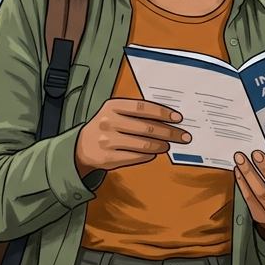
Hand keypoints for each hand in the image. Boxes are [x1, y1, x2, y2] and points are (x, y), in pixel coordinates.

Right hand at [74, 99, 190, 176]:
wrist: (81, 146)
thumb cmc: (104, 126)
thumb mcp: (114, 112)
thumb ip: (135, 112)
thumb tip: (166, 117)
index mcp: (112, 106)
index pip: (143, 107)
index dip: (162, 112)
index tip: (178, 118)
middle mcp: (109, 122)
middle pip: (147, 127)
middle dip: (169, 132)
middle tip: (183, 136)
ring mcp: (108, 140)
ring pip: (144, 144)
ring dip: (161, 145)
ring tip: (168, 145)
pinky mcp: (109, 157)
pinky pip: (136, 156)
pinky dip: (149, 155)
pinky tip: (154, 153)